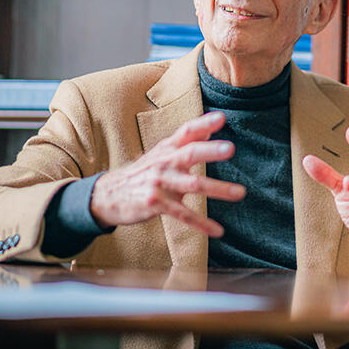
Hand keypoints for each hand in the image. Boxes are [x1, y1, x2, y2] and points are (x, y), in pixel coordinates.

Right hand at [89, 111, 245, 236]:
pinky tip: (218, 230)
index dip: (203, 123)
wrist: (109, 194)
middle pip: (190, 153)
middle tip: (230, 148)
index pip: (186, 131)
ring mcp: (159, 183)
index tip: (221, 118)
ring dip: (217, 188)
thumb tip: (209, 127)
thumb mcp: (161, 153)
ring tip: (240, 192)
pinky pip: (183, 215)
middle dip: (210, 151)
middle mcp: (164, 162)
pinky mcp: (156, 204)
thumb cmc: (142, 173)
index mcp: (166, 148)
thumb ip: (185, 141)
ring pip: (193, 184)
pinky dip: (202, 224)